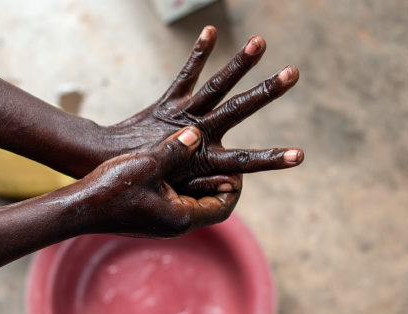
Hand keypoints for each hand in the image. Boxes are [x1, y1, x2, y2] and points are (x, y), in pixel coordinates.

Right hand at [80, 127, 238, 237]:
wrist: (78, 208)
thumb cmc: (112, 189)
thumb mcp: (148, 162)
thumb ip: (176, 148)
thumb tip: (197, 133)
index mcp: (182, 217)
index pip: (224, 206)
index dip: (235, 186)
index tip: (236, 166)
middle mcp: (175, 224)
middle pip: (213, 206)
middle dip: (223, 184)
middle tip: (228, 161)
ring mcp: (162, 223)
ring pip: (194, 203)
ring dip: (204, 184)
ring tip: (209, 158)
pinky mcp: (149, 216)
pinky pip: (177, 201)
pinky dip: (185, 185)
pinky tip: (179, 164)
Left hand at [98, 26, 302, 194]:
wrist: (107, 161)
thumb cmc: (148, 180)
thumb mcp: (180, 189)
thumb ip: (207, 184)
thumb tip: (233, 187)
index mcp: (205, 157)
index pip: (246, 160)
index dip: (273, 159)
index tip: (300, 156)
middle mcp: (199, 131)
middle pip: (238, 108)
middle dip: (267, 91)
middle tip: (293, 72)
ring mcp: (183, 113)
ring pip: (216, 85)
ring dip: (239, 62)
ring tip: (259, 41)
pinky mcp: (168, 101)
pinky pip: (186, 74)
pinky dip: (199, 52)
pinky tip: (210, 29)